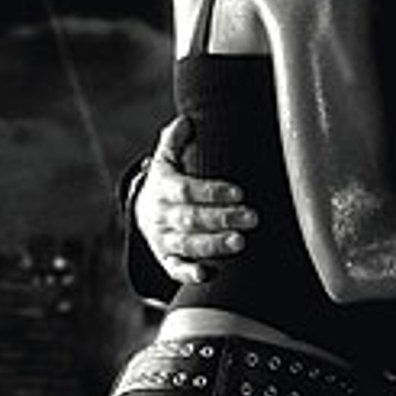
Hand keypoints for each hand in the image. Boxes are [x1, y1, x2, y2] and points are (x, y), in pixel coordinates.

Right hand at [136, 115, 257, 283]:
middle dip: (222, 218)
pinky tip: (209, 274)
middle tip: (252, 217)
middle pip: (191, 218)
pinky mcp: (165, 259)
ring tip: (240, 242)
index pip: (187, 190)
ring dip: (214, 245)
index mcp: (162, 187)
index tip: (239, 192)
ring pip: (187, 245)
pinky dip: (189, 274)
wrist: (142, 210)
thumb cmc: (166, 180)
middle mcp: (160, 214)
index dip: (212, 191)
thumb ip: (175, 139)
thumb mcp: (166, 157)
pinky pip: (174, 270)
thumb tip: (186, 120)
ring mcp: (162, 239)